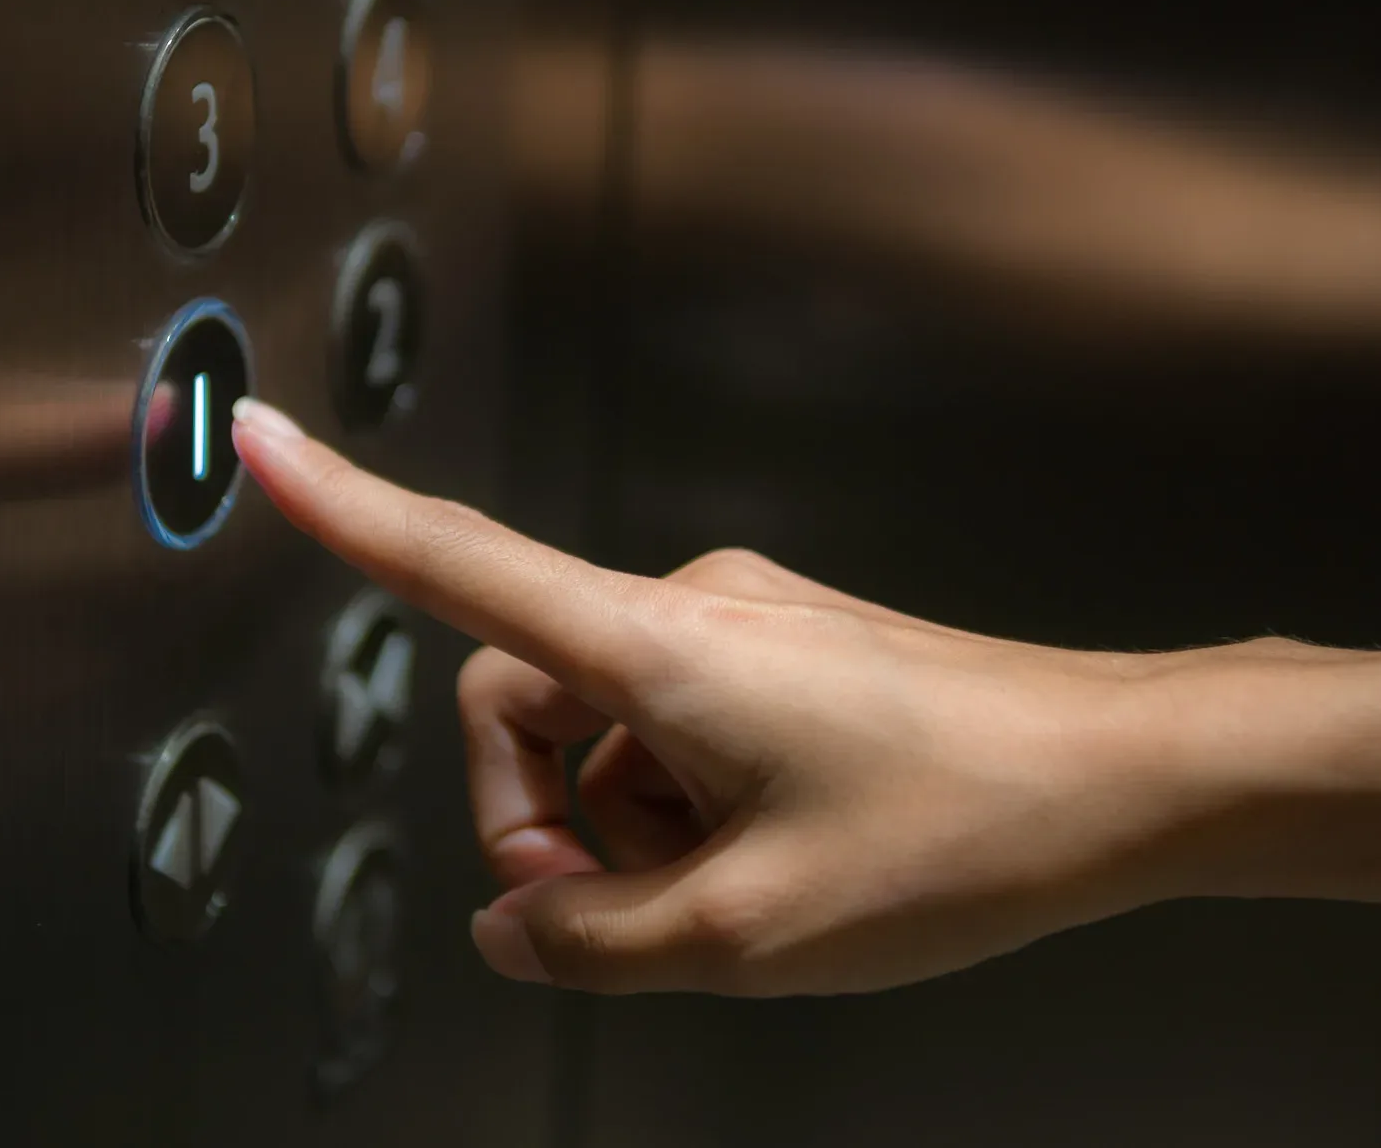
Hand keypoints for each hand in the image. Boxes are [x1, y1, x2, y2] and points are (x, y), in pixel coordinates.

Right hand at [229, 397, 1217, 994]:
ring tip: (737, 895)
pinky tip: (772, 861)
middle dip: (542, 820)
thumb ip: (592, 943)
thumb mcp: (748, 933)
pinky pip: (680, 724)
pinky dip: (687, 805)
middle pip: (520, 697)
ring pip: (607, 728)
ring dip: (629, 828)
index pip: (455, 562)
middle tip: (623, 918)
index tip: (256, 436)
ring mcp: (745, 624)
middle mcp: (690, 607)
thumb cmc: (963, 829)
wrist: (1124, 772)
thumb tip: (514, 929)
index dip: (340, 506)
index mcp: (657, 647)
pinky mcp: (787, 651)